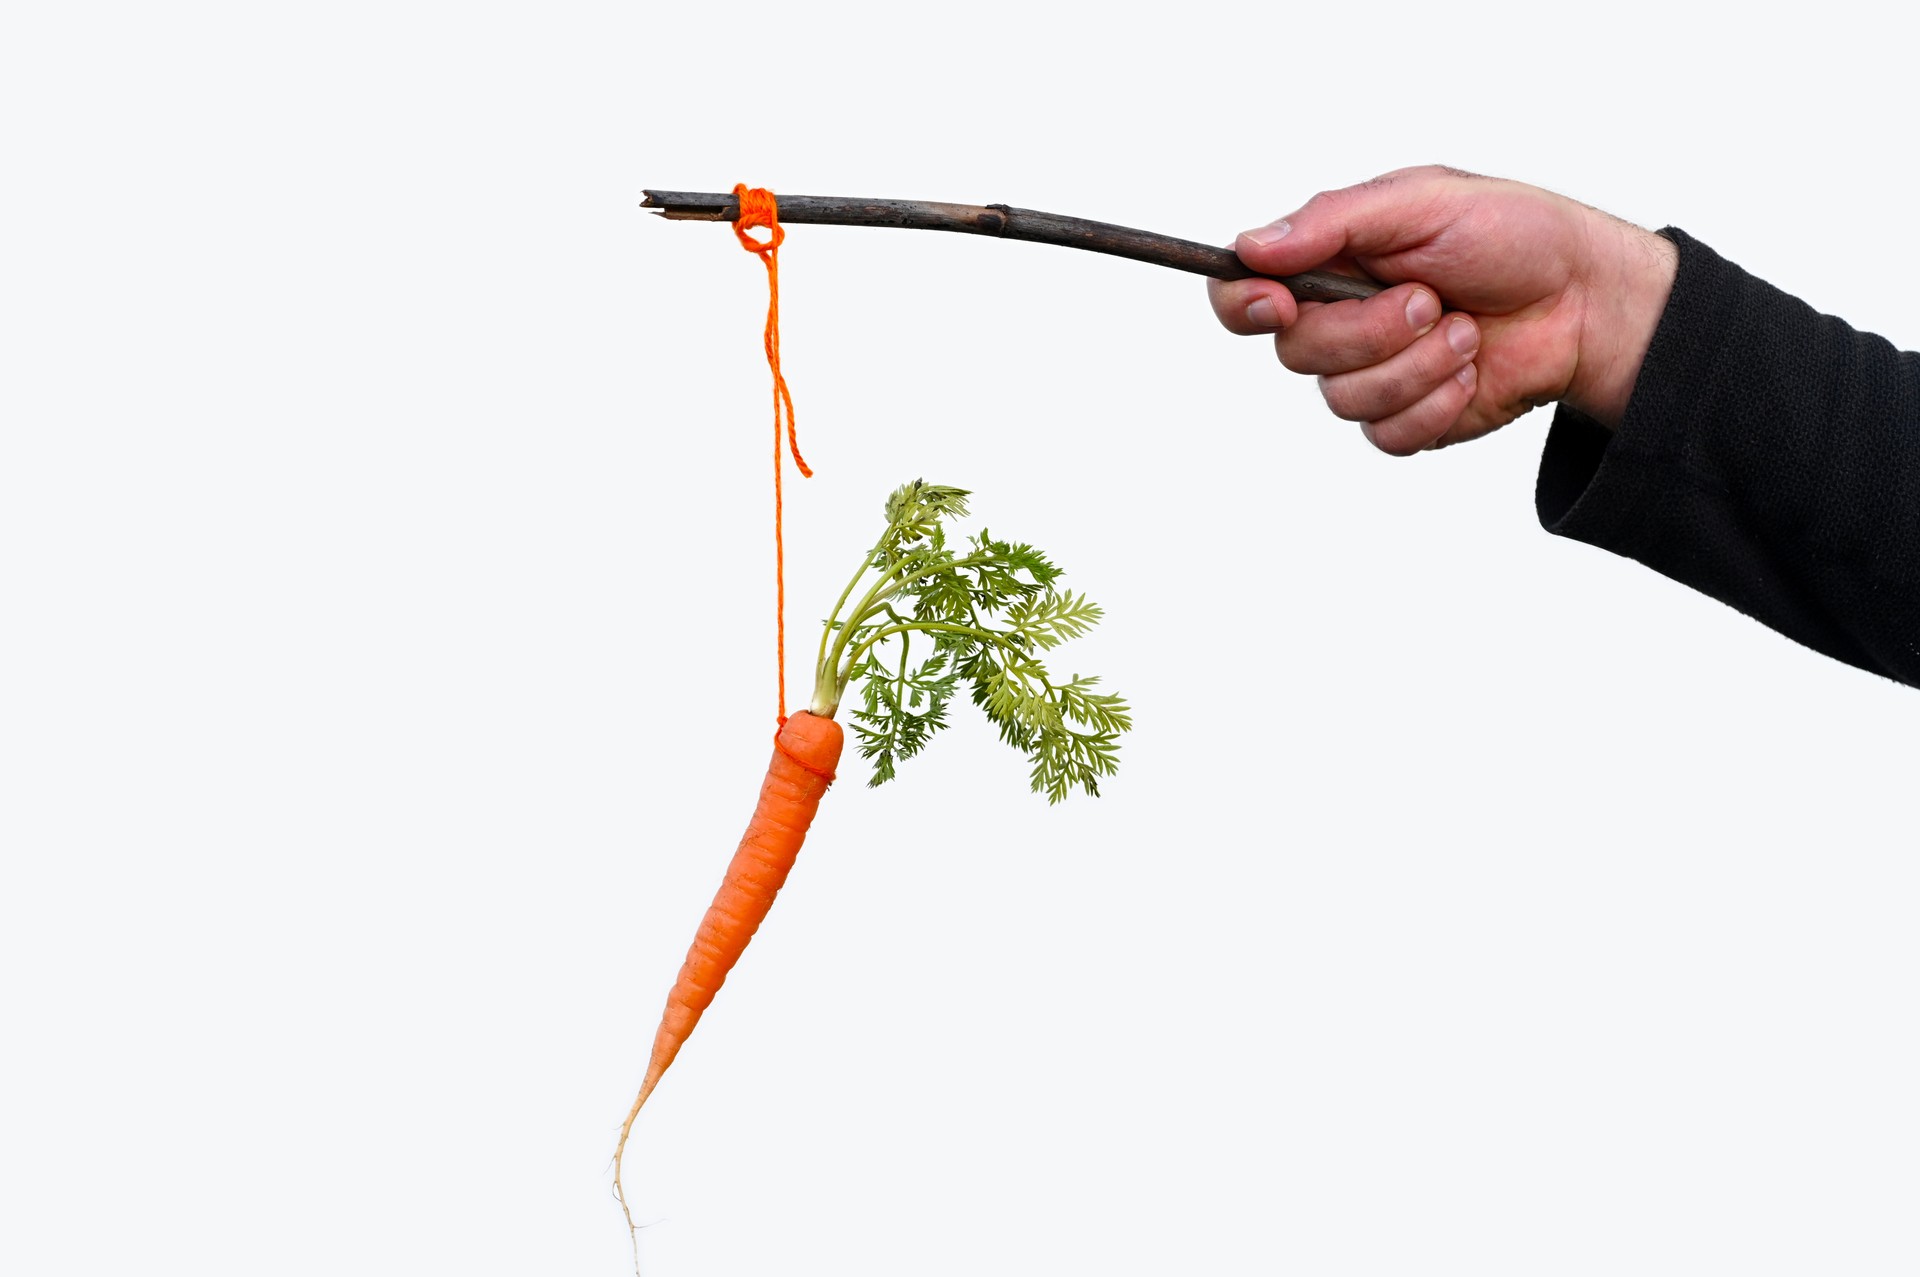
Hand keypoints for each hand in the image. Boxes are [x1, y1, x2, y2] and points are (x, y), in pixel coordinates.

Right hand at [1208, 166, 1677, 454]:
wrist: (1585, 299)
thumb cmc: (1512, 235)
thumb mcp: (1423, 202)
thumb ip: (1333, 221)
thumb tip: (1252, 245)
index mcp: (1329, 263)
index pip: (1243, 294)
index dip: (1243, 305)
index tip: (1278, 302)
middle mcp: (1338, 322)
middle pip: (1296, 352)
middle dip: (1370, 330)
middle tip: (1429, 299)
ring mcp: (1370, 375)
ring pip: (1344, 399)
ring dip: (1416, 364)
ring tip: (1464, 330)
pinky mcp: (1407, 420)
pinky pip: (1387, 435)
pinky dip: (1436, 402)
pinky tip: (1470, 371)